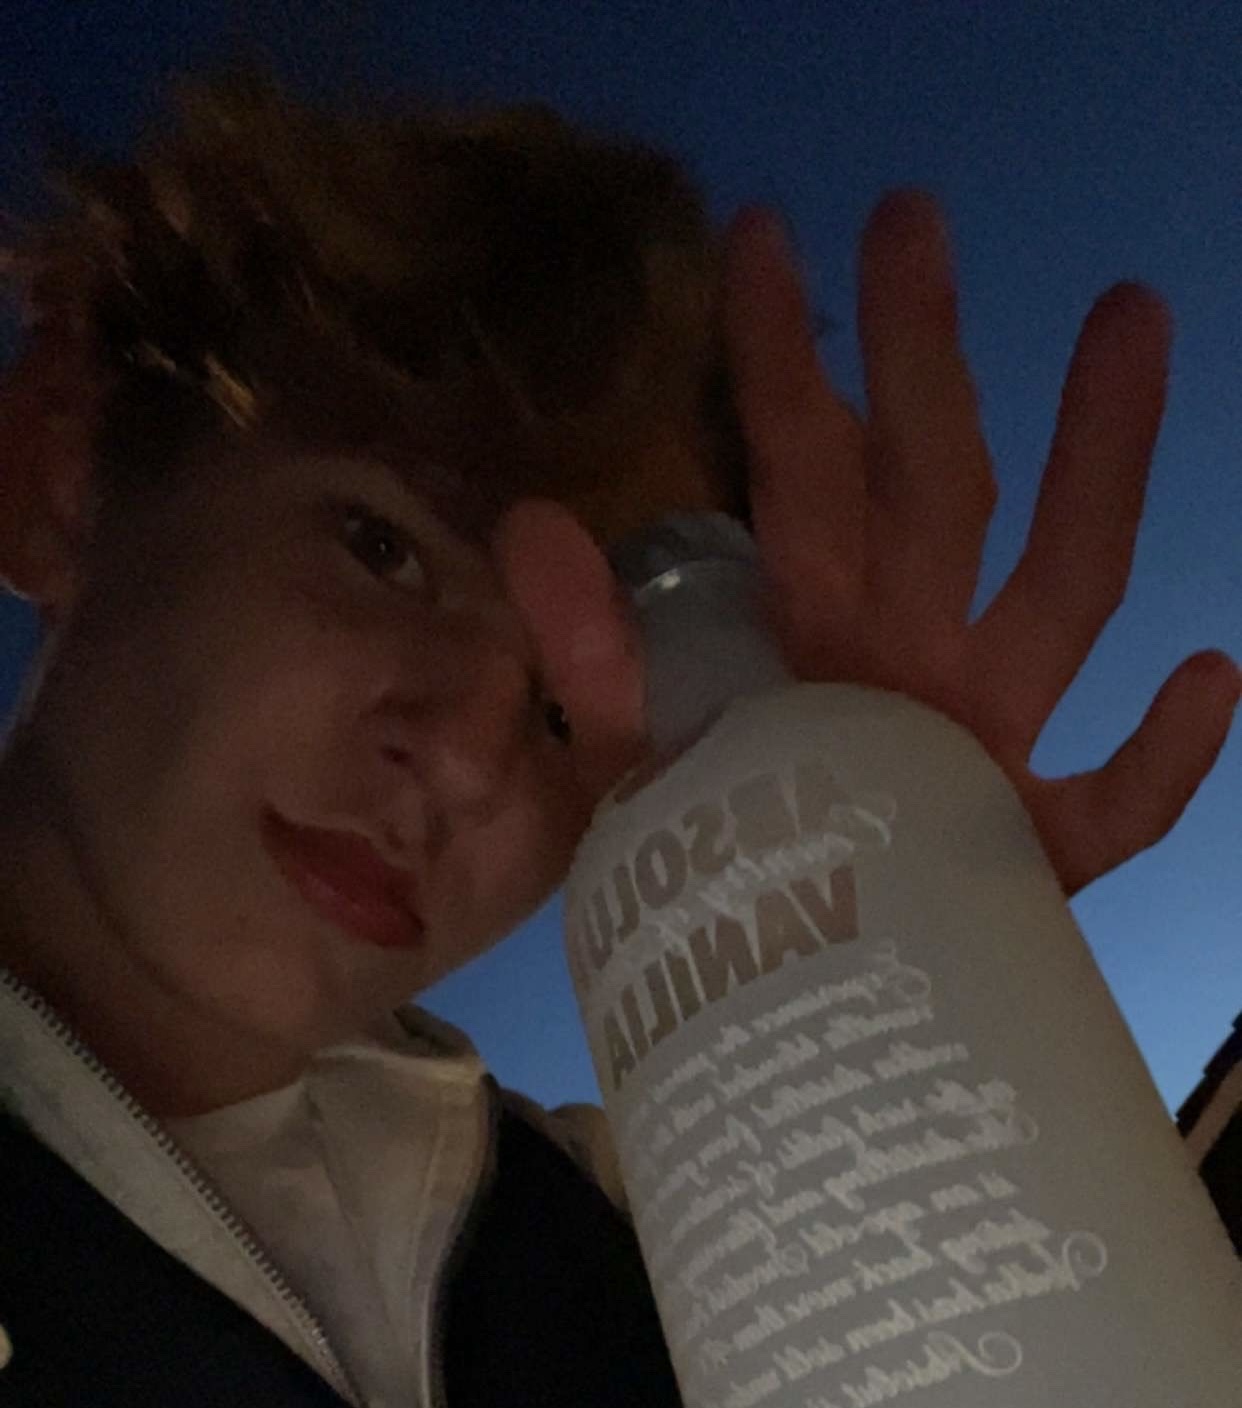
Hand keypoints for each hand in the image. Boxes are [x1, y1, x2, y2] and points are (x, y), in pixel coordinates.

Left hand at [498, 191, 1240, 896]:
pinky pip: (1116, 804)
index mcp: (816, 624)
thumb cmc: (719, 859)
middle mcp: (910, 650)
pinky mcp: (1034, 850)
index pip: (801, 467)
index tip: (764, 233)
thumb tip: (529, 520)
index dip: (778, 361)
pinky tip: (1212, 683)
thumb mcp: (637, 753)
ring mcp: (986, 739)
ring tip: (1130, 318)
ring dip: (1099, 467)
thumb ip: (587, 652)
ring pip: (1065, 591)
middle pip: (937, 481)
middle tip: (913, 212)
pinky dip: (1163, 757)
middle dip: (923, 354)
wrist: (780, 997)